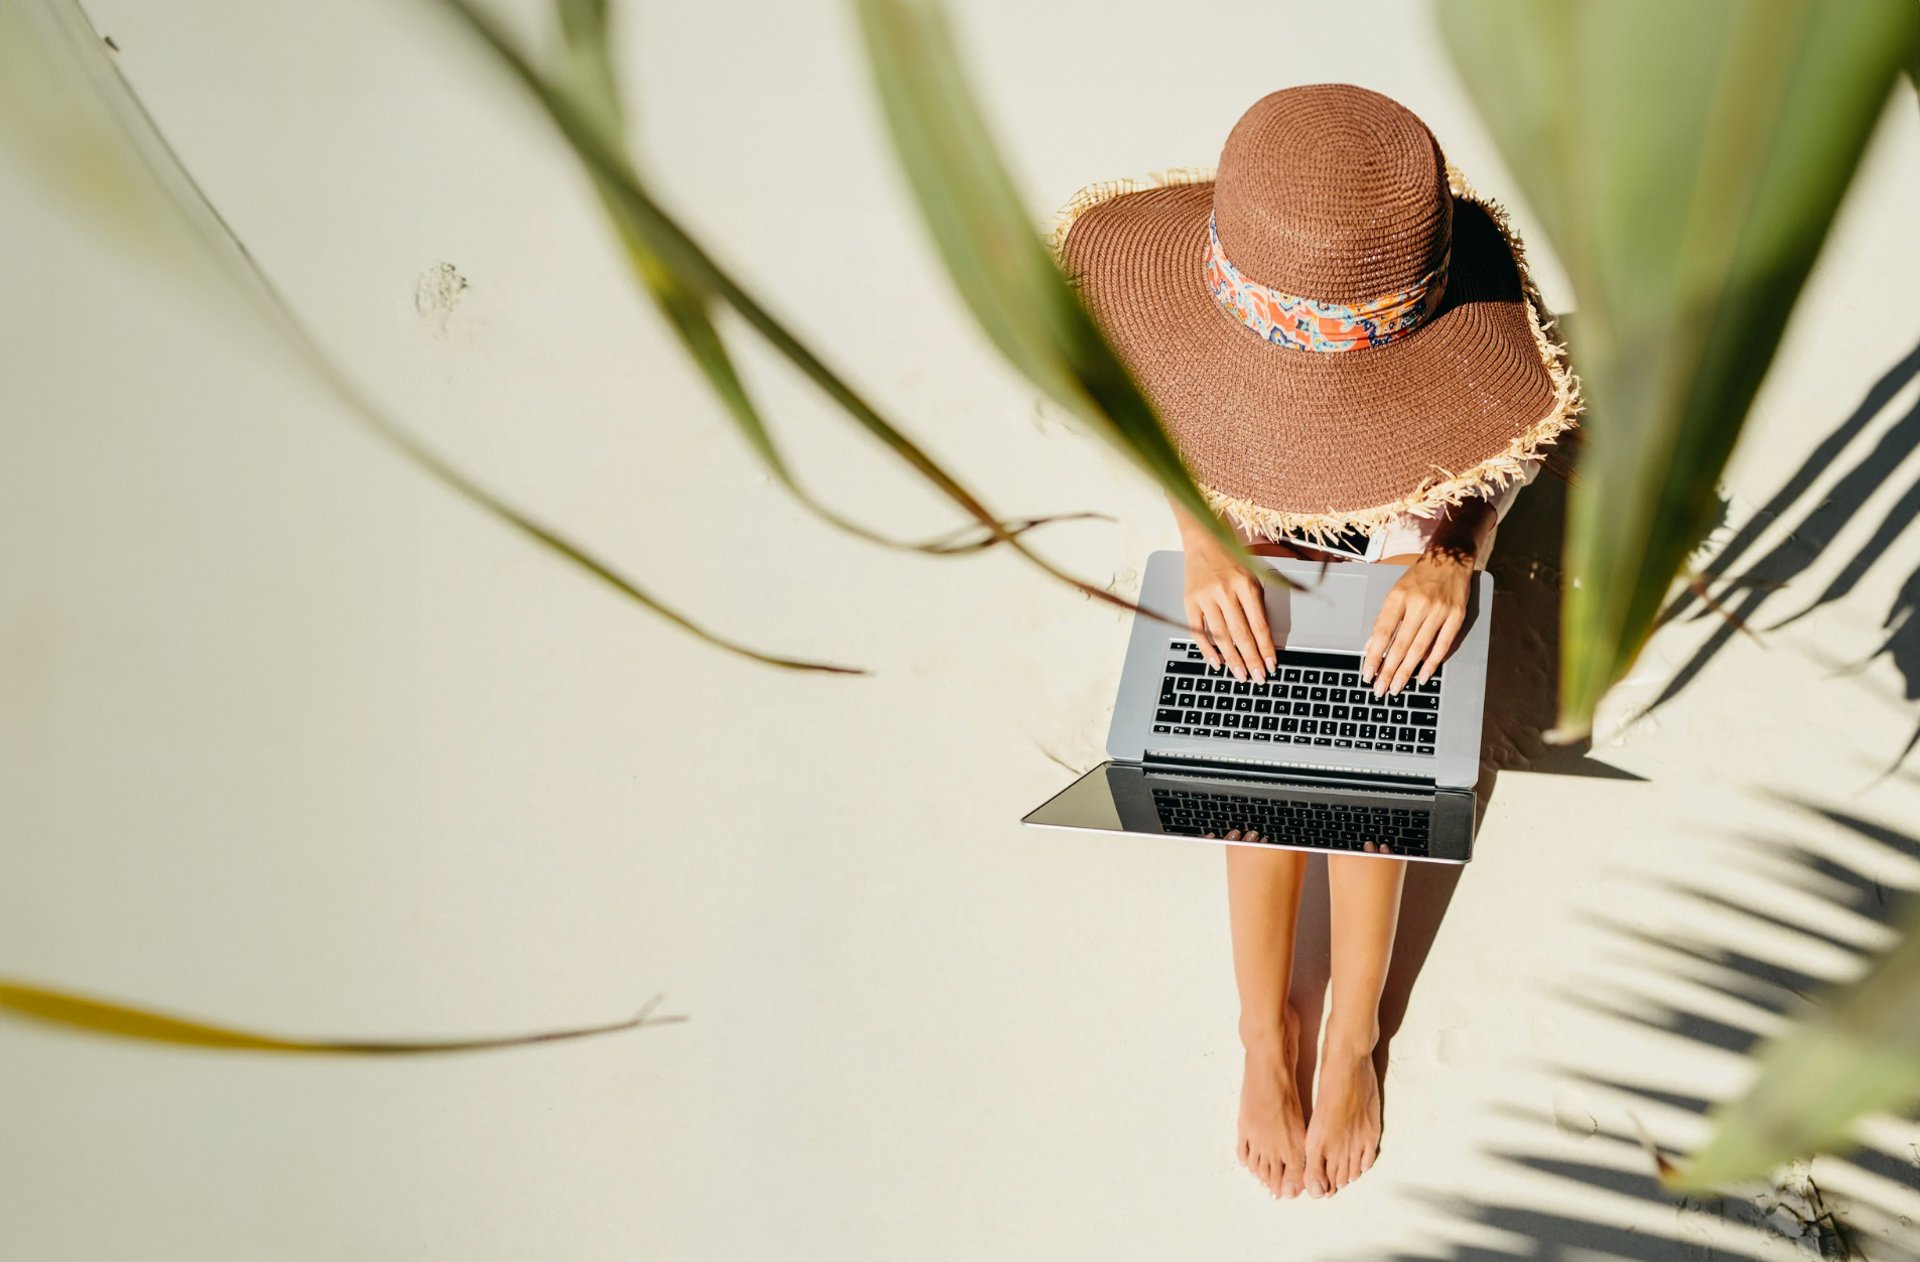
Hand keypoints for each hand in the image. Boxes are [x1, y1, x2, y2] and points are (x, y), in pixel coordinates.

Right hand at [1183, 542, 1276, 681]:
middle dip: (1251, 660)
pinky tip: (1215, 662)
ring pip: (1220, 636)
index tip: (1271, 666)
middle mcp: (1225, 591)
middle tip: (1257, 678)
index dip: (1265, 649)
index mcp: (1245, 585)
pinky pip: (1198, 630)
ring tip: (1240, 675)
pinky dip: (1207, 649)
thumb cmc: (1231, 557)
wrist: (1203, 538)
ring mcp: (1205, 597)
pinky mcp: (1189, 600)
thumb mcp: (1252, 576)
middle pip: (1241, 634)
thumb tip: (1262, 638)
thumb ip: (1257, 604)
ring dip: (1231, 659)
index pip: (1259, 626)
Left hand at [1361, 549, 1472, 695]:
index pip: (1382, 632)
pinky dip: (1432, 663)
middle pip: (1400, 644)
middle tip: (1380, 690)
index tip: (1367, 674)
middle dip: (1388, 670)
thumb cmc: (1419, 578)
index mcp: (1398, 596)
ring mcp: (1439, 610)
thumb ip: (1384, 620)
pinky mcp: (1457, 615)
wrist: (1450, 558)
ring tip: (1397, 688)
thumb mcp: (1396, 592)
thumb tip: (1371, 648)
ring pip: (1420, 648)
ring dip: (1407, 671)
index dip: (1374, 656)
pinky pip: (1443, 644)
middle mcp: (1418, 603)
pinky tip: (1423, 677)